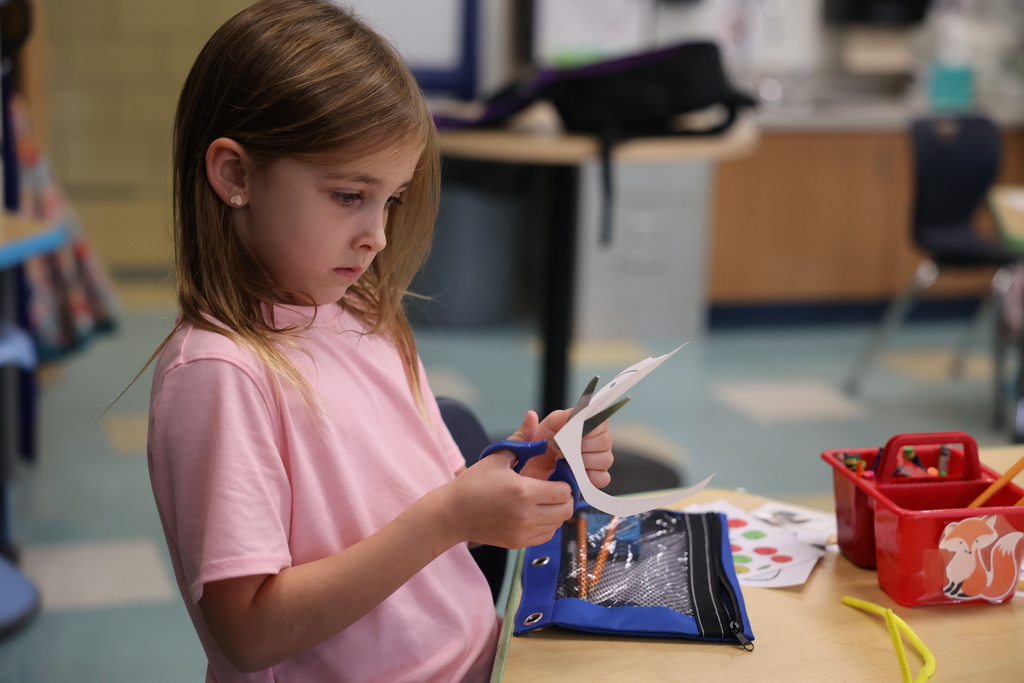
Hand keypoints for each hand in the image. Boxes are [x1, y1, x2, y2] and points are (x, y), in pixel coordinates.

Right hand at [436, 449, 573, 548]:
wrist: (452, 514)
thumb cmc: (473, 483)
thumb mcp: (497, 457)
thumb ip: (521, 438)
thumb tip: (533, 415)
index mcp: (524, 491)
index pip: (565, 491)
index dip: (565, 482)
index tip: (556, 476)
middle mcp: (527, 515)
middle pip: (566, 510)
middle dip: (564, 498)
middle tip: (553, 488)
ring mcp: (523, 532)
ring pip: (557, 524)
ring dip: (555, 511)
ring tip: (542, 500)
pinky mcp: (518, 543)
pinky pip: (545, 535)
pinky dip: (546, 525)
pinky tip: (533, 513)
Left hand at [509, 410, 613, 488]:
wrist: (527, 482)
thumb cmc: (527, 457)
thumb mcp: (524, 443)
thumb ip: (528, 428)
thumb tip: (531, 415)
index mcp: (574, 424)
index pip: (598, 417)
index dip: (590, 425)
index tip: (574, 434)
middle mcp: (589, 439)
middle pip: (606, 439)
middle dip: (586, 447)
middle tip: (565, 452)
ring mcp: (594, 459)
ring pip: (606, 458)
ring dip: (587, 462)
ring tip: (567, 465)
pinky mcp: (592, 478)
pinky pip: (603, 478)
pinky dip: (591, 478)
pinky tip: (575, 477)